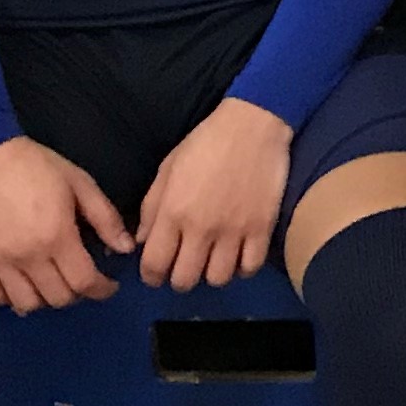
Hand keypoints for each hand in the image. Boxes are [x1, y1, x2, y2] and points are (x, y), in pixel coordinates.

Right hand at [0, 135, 132, 315]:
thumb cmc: (35, 165)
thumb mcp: (79, 183)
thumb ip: (105, 218)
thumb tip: (125, 248)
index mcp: (56, 236)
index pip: (84, 282)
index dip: (102, 290)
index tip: (108, 285)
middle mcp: (27, 256)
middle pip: (57, 298)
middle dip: (77, 294)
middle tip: (80, 278)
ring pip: (25, 304)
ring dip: (44, 299)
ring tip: (51, 283)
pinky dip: (9, 298)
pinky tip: (20, 283)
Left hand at [135, 99, 287, 290]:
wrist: (253, 125)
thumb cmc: (205, 143)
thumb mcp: (167, 169)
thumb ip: (152, 208)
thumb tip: (143, 241)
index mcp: (173, 212)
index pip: (154, 264)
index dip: (151, 276)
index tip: (156, 272)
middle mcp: (201, 228)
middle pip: (185, 279)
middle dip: (179, 279)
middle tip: (184, 266)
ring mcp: (234, 231)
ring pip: (218, 279)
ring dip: (211, 274)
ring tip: (212, 261)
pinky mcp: (262, 228)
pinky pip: (250, 267)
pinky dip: (242, 268)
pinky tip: (238, 255)